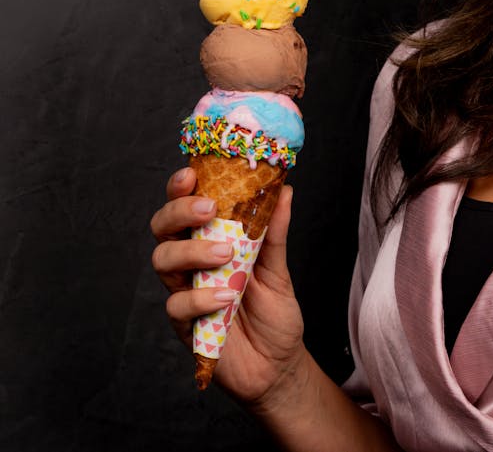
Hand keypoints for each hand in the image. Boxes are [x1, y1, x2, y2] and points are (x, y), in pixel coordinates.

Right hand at [151, 166, 304, 402]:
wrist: (278, 364)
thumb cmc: (274, 313)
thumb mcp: (278, 268)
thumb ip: (274, 231)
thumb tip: (284, 191)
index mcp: (208, 240)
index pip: (184, 206)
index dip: (180, 188)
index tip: (191, 174)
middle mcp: (191, 261)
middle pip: (163, 227)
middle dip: (179, 212)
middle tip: (208, 210)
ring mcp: (185, 290)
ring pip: (162, 259)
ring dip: (192, 252)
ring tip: (226, 254)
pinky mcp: (184, 323)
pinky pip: (177, 304)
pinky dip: (200, 298)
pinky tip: (225, 298)